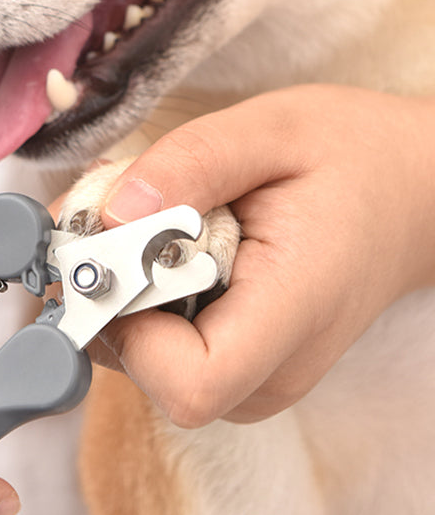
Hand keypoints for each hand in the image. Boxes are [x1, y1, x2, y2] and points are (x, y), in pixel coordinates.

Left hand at [67, 85, 434, 425]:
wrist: (406, 199)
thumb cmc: (352, 161)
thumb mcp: (274, 129)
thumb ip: (193, 163)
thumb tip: (110, 212)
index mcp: (294, 315)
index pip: (191, 385)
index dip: (130, 329)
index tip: (122, 255)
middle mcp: (271, 372)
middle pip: (148, 373)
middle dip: (116, 296)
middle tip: (135, 219)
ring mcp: (254, 382)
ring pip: (141, 364)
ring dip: (125, 295)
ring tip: (164, 230)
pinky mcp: (237, 373)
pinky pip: (158, 353)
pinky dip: (142, 303)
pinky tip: (171, 255)